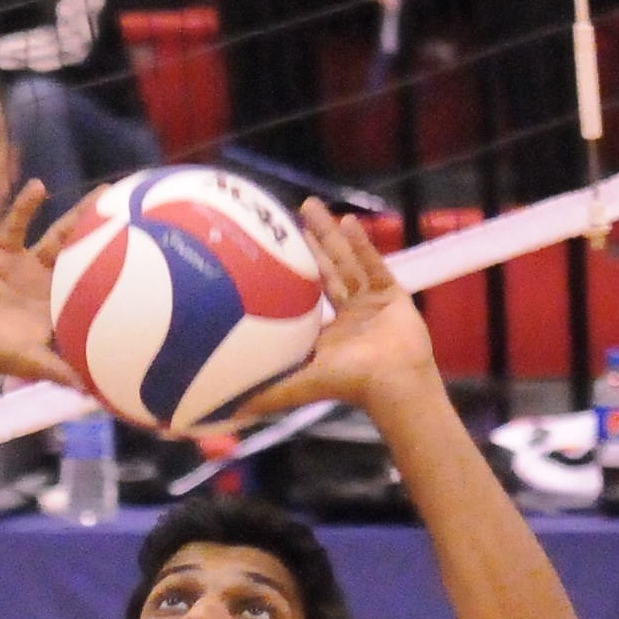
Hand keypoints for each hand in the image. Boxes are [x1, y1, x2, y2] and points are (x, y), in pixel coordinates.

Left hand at [233, 206, 440, 423]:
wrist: (393, 383)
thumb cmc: (348, 383)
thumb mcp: (297, 385)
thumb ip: (265, 392)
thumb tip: (224, 411)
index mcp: (327, 334)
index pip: (305, 296)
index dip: (291, 272)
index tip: (273, 248)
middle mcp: (350, 316)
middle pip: (327, 271)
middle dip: (311, 242)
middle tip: (295, 213)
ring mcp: (373, 304)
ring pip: (348, 262)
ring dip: (331, 235)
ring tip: (313, 208)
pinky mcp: (394, 296)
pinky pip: (375, 264)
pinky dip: (362, 245)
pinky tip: (349, 222)